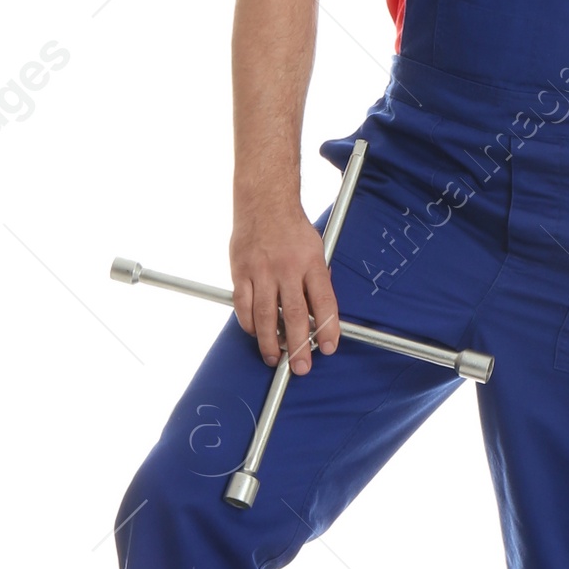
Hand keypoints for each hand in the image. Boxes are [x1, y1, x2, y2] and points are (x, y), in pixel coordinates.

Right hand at [229, 200, 340, 373]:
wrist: (264, 202)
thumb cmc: (293, 229)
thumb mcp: (316, 249)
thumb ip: (317, 280)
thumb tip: (320, 316)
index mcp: (311, 262)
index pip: (323, 301)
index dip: (327, 327)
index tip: (328, 347)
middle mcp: (286, 267)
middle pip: (293, 315)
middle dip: (298, 346)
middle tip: (301, 367)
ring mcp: (261, 270)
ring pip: (265, 316)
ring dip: (270, 342)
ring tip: (275, 358)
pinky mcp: (240, 272)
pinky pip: (243, 306)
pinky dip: (249, 324)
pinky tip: (255, 333)